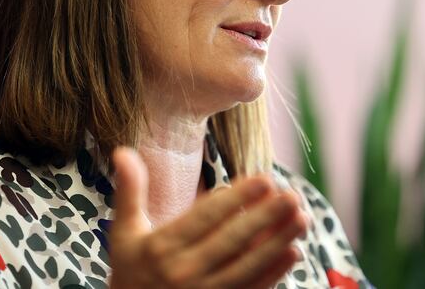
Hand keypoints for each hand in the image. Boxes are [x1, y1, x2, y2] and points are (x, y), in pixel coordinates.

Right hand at [108, 147, 307, 288]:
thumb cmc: (130, 271)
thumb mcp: (124, 232)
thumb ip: (129, 191)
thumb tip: (123, 150)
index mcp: (162, 248)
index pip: (205, 218)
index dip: (236, 197)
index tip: (264, 179)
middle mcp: (183, 273)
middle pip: (231, 241)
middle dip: (264, 217)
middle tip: (291, 194)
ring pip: (247, 266)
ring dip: (277, 242)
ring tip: (302, 218)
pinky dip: (274, 274)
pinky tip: (293, 252)